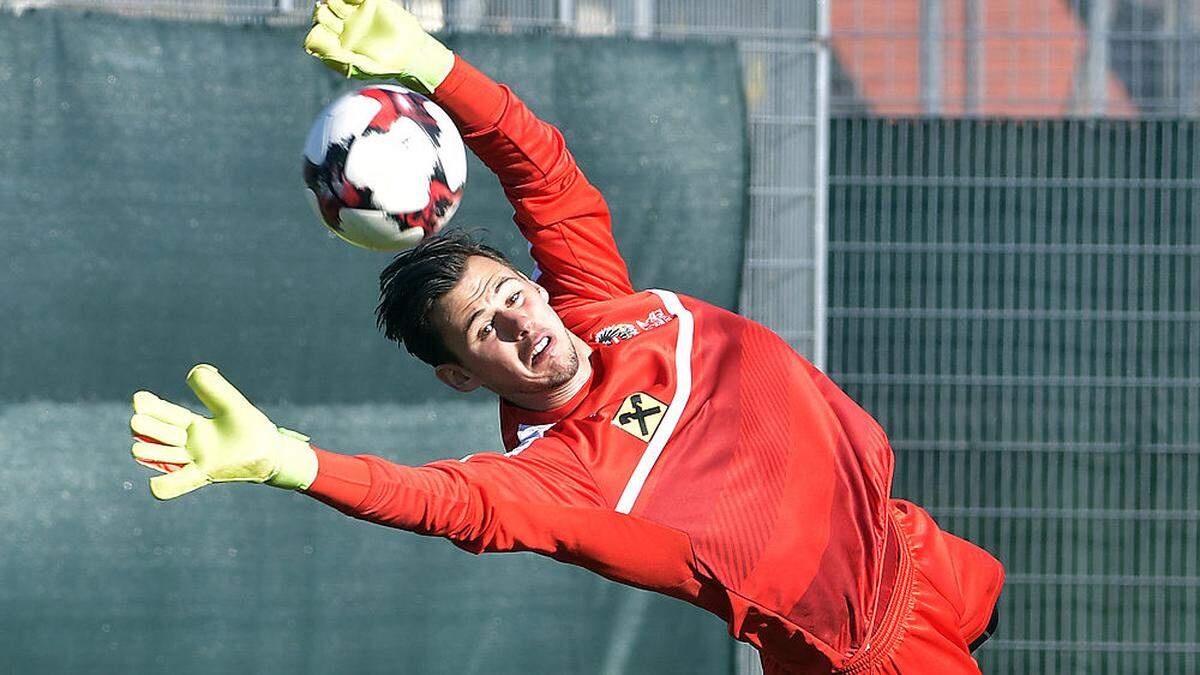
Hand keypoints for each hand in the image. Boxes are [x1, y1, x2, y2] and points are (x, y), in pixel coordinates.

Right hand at [130, 365, 317, 499]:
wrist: (271, 451)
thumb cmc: (251, 427)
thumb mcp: (231, 404)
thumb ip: (214, 388)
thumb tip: (193, 372)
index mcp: (193, 424)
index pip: (163, 412)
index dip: (149, 406)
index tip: (139, 399)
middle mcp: (188, 442)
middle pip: (157, 432)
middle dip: (146, 427)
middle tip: (138, 421)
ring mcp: (194, 460)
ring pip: (161, 455)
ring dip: (149, 451)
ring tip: (139, 448)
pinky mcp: (204, 475)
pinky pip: (177, 484)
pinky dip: (164, 486)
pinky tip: (154, 486)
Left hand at [304, 0, 454, 92]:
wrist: (411, 54)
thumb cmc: (386, 65)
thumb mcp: (361, 67)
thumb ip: (340, 58)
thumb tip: (314, 49)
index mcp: (338, 45)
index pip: (317, 34)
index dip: (315, 30)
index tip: (319, 29)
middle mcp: (344, 28)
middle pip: (323, 15)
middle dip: (320, 13)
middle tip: (324, 11)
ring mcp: (355, 15)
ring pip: (335, 2)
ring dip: (331, 1)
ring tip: (336, 4)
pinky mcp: (369, 3)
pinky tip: (353, 0)